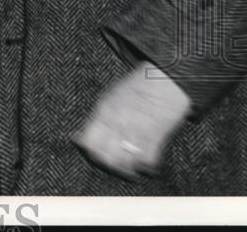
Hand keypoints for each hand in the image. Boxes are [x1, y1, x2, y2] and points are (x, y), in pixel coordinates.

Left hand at [73, 62, 190, 179]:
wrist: (165, 79)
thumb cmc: (137, 86)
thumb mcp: (109, 97)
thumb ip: (97, 119)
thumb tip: (81, 138)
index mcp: (104, 112)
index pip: (89, 142)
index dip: (89, 151)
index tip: (93, 153)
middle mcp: (119, 123)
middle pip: (106, 157)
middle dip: (107, 163)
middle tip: (112, 162)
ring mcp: (137, 132)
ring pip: (125, 164)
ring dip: (126, 168)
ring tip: (128, 165)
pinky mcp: (157, 138)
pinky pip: (147, 162)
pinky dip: (146, 165)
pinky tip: (144, 160)